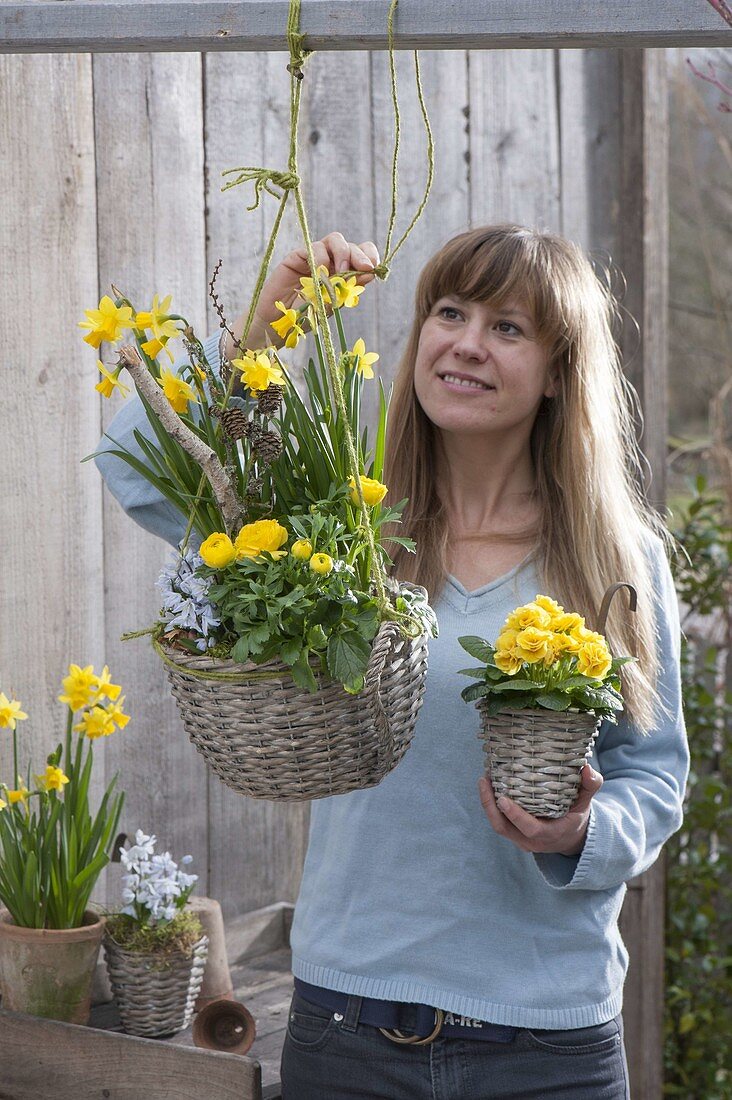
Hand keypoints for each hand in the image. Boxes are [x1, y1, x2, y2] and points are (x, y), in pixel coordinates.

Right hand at [226, 232, 379, 355]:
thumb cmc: (306, 316)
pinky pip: (314, 247)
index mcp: (344, 272)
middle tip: (364, 267)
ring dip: (342, 254)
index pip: (361, 254)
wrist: (279, 323)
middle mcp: (332, 262)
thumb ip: (348, 288)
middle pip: (350, 246)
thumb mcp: (332, 304)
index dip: (369, 255)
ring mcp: (315, 257)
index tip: (373, 266)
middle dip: (360, 254)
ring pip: (335, 240)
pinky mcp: (298, 255)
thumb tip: (370, 273)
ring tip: (339, 272)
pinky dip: (320, 259)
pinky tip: (319, 274)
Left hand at [478, 764, 602, 856]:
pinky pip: (498, 821)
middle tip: (485, 780)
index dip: (515, 815)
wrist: (570, 838)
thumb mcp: (586, 803)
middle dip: (490, 806)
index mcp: (551, 834)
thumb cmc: (577, 817)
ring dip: (487, 803)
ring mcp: (520, 840)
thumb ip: (590, 786)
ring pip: (498, 825)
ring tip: (484, 779)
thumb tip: (587, 768)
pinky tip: (488, 785)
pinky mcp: (513, 834)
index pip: (530, 829)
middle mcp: (532, 841)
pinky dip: (491, 805)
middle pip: (504, 828)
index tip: (502, 798)